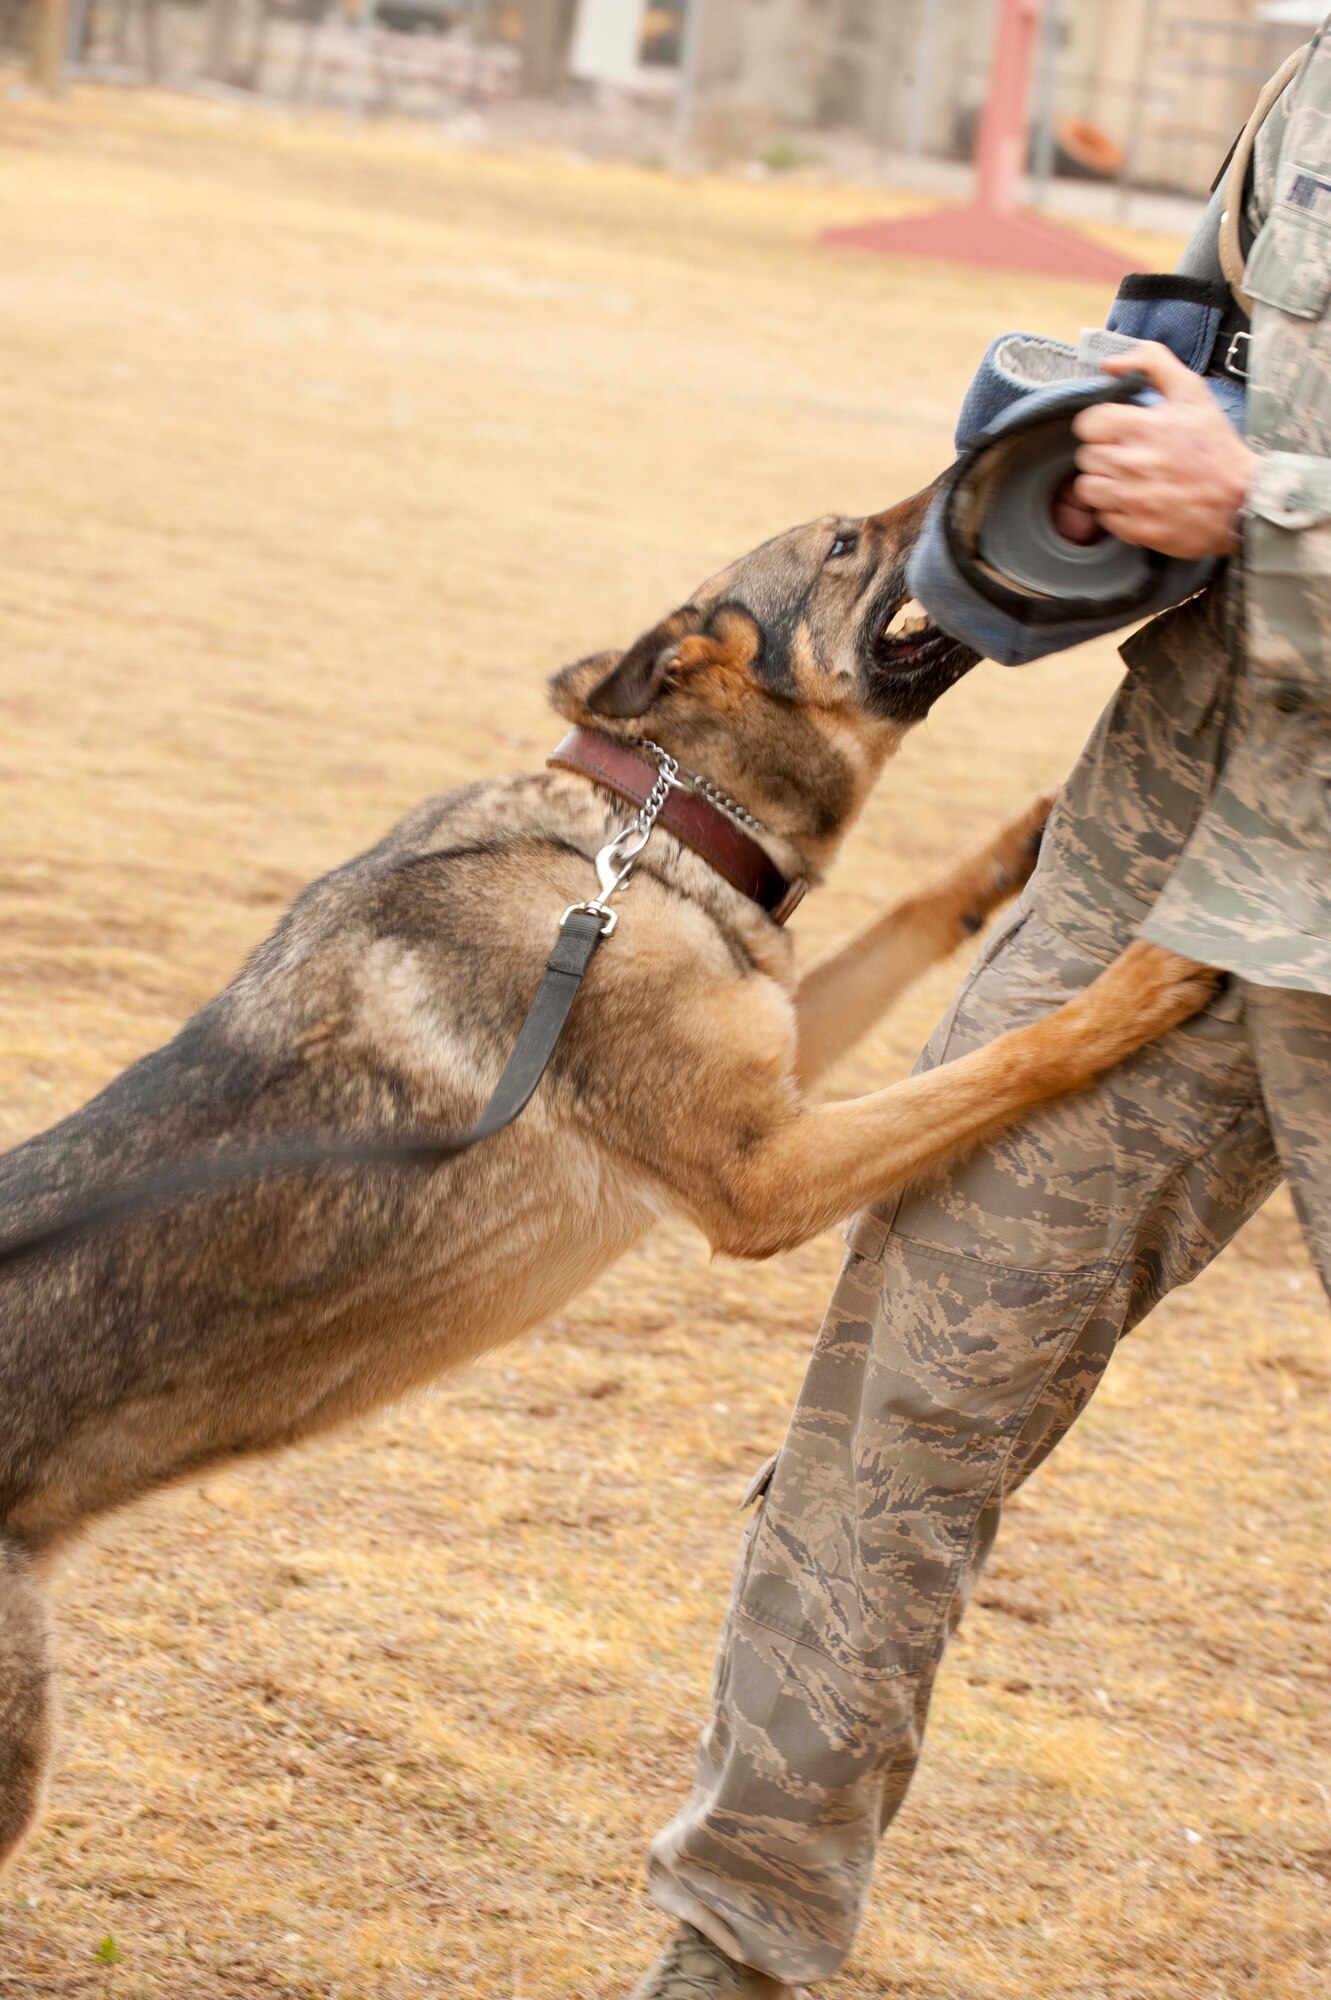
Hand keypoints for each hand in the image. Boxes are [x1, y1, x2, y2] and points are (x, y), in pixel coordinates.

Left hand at [1069, 341, 1256, 558]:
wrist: (1242, 500)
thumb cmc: (1216, 446)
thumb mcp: (1191, 392)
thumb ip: (1151, 363)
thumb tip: (1109, 363)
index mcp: (1141, 427)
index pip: (1086, 423)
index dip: (1100, 425)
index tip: (1115, 430)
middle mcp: (1131, 464)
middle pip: (1086, 457)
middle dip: (1104, 454)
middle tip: (1129, 456)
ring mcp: (1131, 499)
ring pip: (1088, 489)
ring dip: (1105, 484)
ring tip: (1130, 480)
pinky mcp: (1135, 529)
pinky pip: (1104, 518)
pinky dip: (1117, 512)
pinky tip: (1138, 502)